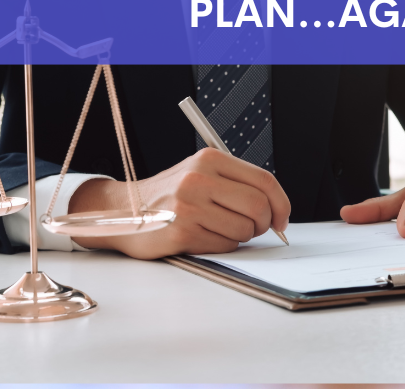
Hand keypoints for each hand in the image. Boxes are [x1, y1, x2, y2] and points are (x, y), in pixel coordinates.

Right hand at [69, 148, 290, 259]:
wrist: (123, 210)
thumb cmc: (169, 195)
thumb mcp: (201, 173)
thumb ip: (236, 183)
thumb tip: (276, 208)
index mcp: (209, 159)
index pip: (264, 180)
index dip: (281, 203)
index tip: (282, 219)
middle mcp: (199, 179)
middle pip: (258, 206)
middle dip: (263, 224)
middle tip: (255, 228)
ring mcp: (189, 206)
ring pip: (244, 230)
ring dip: (240, 236)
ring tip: (220, 228)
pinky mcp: (181, 232)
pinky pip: (224, 245)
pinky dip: (222, 245)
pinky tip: (203, 236)